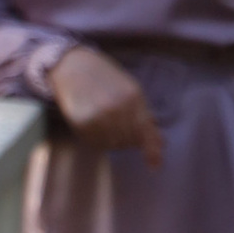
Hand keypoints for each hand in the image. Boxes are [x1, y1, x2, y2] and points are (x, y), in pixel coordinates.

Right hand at [47, 41, 163, 164]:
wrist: (72, 66)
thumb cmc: (105, 78)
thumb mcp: (130, 90)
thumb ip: (145, 116)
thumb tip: (161, 143)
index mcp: (132, 98)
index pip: (145, 131)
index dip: (152, 151)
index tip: (154, 166)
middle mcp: (116, 109)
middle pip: (130, 141)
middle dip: (130, 138)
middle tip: (121, 125)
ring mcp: (98, 117)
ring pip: (114, 145)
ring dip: (114, 140)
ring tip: (106, 122)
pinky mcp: (81, 124)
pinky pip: (96, 143)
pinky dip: (99, 139)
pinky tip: (95, 125)